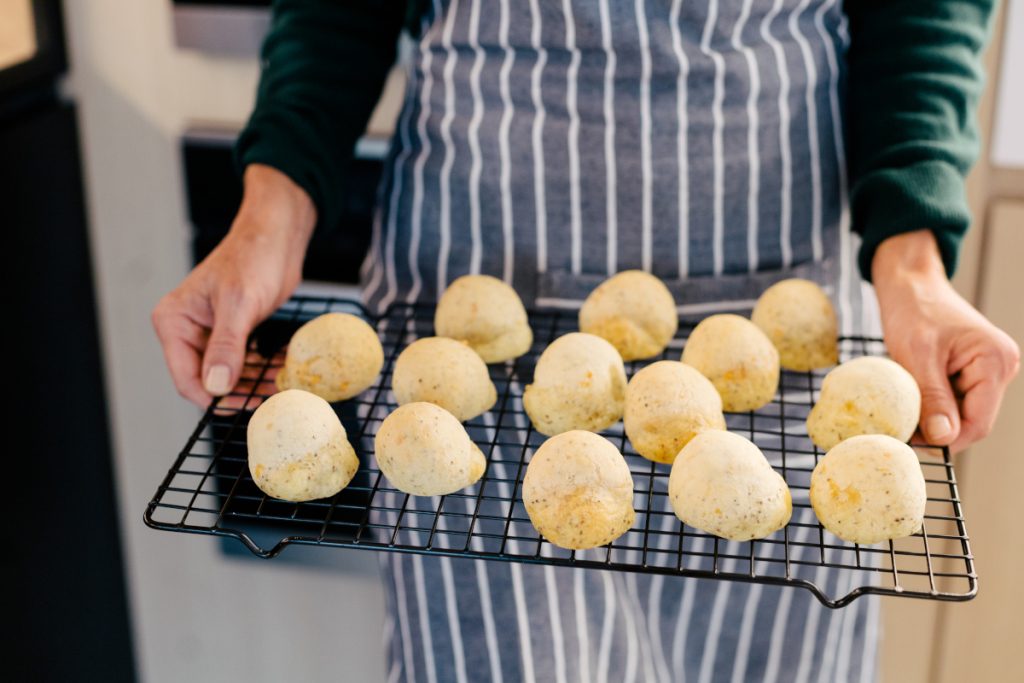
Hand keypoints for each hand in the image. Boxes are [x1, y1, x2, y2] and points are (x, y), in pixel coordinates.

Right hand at [152, 164, 315, 406]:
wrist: (276, 235)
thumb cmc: (253, 258)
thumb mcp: (239, 304)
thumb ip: (226, 346)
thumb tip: (215, 387)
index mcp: (174, 321)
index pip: (185, 377)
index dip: (213, 398)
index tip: (244, 408)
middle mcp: (186, 330)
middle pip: (206, 380)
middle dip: (236, 393)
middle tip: (269, 402)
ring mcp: (210, 333)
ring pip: (227, 374)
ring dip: (252, 384)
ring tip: (281, 389)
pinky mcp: (233, 332)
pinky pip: (243, 362)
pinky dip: (260, 370)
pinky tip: (282, 373)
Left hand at [872, 230, 1019, 452]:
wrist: (910, 284)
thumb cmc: (913, 311)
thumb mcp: (917, 356)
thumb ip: (933, 397)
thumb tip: (944, 438)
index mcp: (995, 362)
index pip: (978, 423)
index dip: (946, 440)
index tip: (910, 444)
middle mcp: (1000, 367)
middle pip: (971, 420)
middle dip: (937, 428)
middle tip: (900, 430)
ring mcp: (988, 369)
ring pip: (961, 412)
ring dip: (932, 415)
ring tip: (903, 408)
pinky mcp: (972, 370)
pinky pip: (954, 399)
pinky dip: (932, 402)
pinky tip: (911, 396)